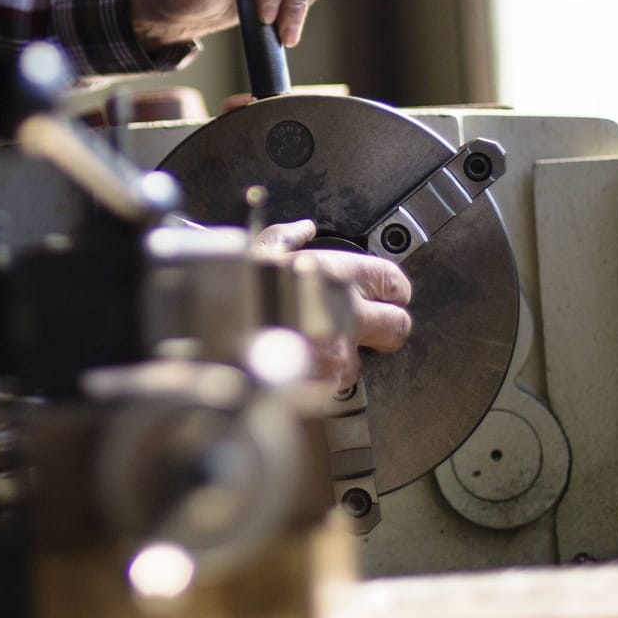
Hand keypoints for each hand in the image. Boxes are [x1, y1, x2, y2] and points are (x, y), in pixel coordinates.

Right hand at [256, 219, 410, 389]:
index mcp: (337, 272)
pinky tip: (300, 369)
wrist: (220, 346)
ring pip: (361, 362)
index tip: (386, 294)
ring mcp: (340, 353)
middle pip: (397, 326)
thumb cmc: (239, 296)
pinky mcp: (328, 386)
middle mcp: (347, 312)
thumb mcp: (259, 251)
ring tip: (316, 351)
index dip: (391, 289)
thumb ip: (286, 238)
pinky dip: (321, 383)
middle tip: (370, 328)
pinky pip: (334, 387)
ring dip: (344, 360)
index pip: (393, 281)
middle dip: (386, 328)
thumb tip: (303, 230)